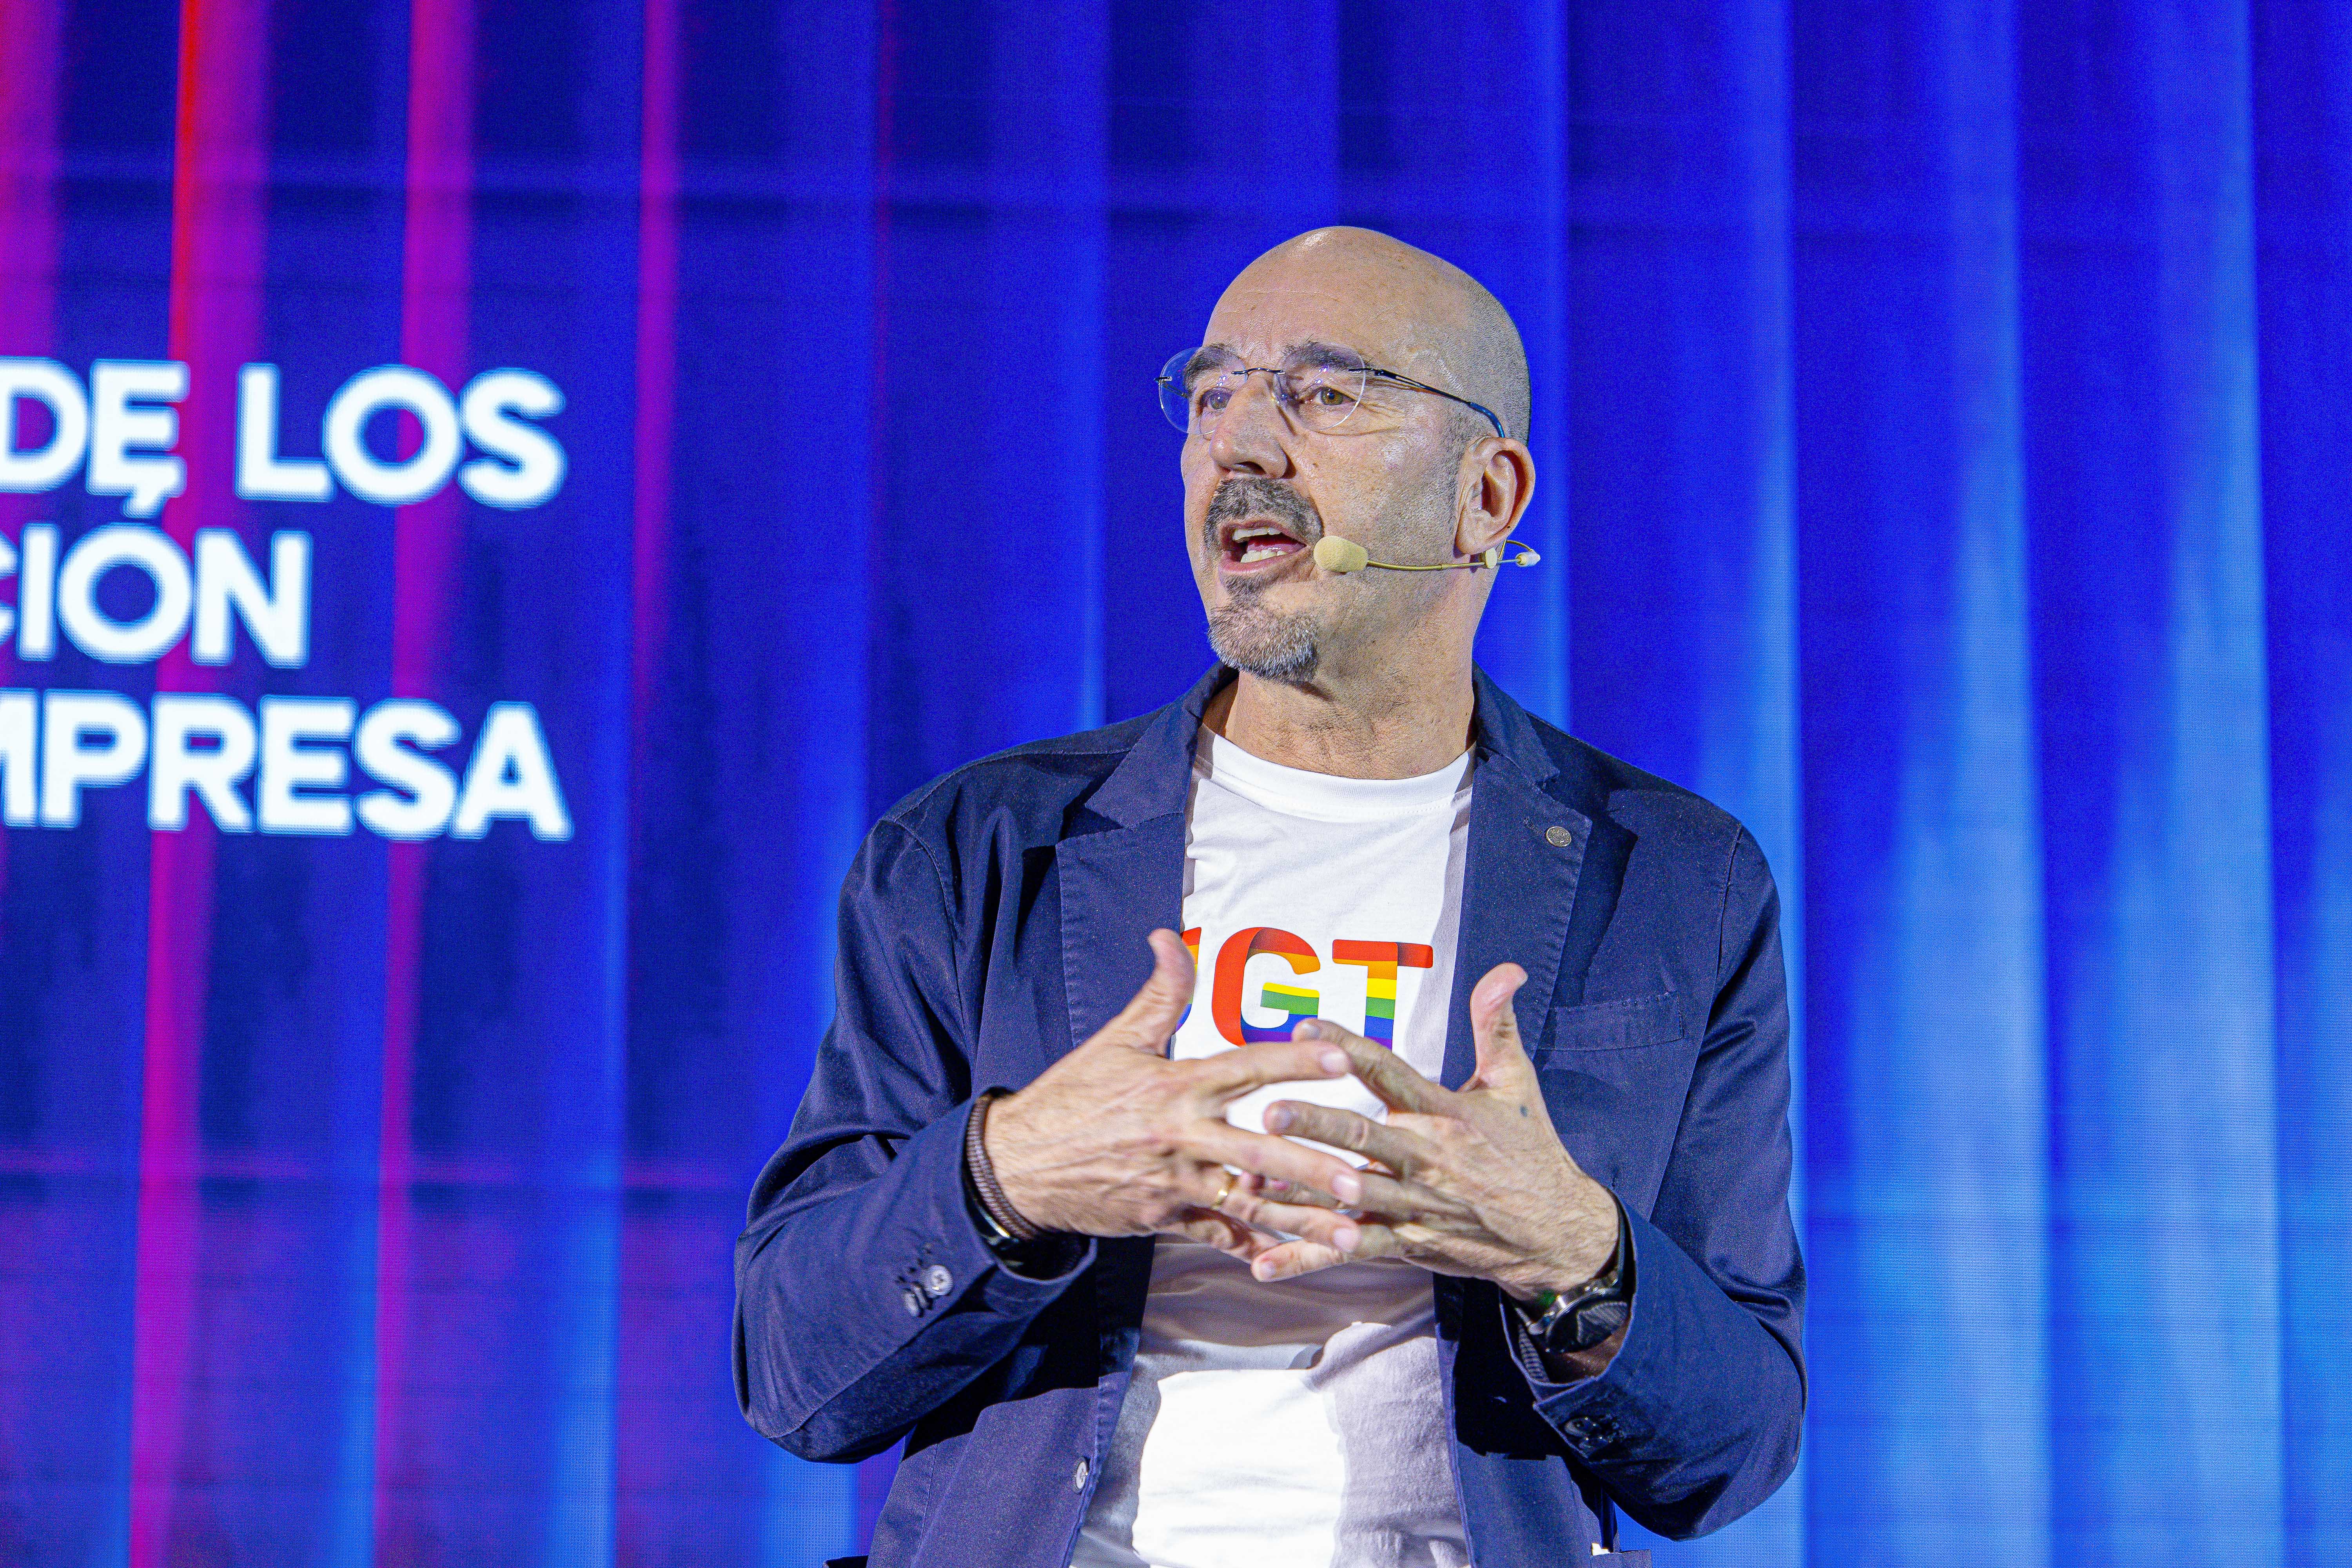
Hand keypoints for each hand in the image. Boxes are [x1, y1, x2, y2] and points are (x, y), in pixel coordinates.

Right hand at [986, 930, 1380, 1265]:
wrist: (1018, 1163)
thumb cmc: (1072, 1096)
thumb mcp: (1116, 1039)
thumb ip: (1159, 993)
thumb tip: (1169, 936)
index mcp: (1175, 1086)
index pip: (1247, 1067)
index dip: (1296, 1060)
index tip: (1344, 1059)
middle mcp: (1180, 1136)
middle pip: (1257, 1151)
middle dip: (1312, 1167)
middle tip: (1362, 1179)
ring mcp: (1173, 1182)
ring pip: (1247, 1203)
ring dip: (1301, 1220)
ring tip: (1350, 1236)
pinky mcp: (1162, 1218)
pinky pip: (1216, 1236)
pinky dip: (1252, 1249)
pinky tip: (1291, 1259)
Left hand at [1247, 963, 1620, 1298]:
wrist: (1556, 1230)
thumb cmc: (1530, 1148)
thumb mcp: (1516, 1082)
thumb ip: (1497, 1024)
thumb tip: (1507, 968)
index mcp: (1444, 1113)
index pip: (1389, 1073)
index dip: (1348, 1049)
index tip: (1305, 1029)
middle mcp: (1427, 1158)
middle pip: (1364, 1137)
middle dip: (1316, 1124)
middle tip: (1269, 1113)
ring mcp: (1416, 1204)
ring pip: (1351, 1195)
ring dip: (1303, 1191)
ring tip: (1253, 1183)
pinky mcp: (1409, 1243)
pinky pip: (1354, 1249)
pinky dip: (1310, 1257)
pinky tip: (1265, 1262)